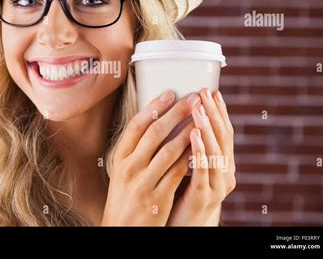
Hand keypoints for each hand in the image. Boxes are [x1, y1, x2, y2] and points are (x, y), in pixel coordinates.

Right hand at [101, 90, 199, 225]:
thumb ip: (137, 149)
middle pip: (154, 133)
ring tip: (202, 117)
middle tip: (194, 98)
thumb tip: (157, 121)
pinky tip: (200, 146)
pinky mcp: (157, 198)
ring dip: (188, 131)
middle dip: (177, 112)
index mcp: (120, 157)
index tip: (170, 93)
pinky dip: (190, 157)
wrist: (122, 229)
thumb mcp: (123, 170)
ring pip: (169, 151)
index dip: (154, 107)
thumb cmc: (125, 195)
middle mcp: (129, 167)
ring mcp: (143, 183)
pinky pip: (177, 173)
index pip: (136, 125)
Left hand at [167, 88, 235, 225]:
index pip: (224, 133)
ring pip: (215, 152)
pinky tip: (193, 134)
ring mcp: (216, 186)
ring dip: (206, 127)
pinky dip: (199, 150)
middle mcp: (225, 174)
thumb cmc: (182, 194)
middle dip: (214, 113)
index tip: (212, 91)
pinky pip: (202, 170)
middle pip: (223, 138)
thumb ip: (191, 147)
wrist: (182, 226)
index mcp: (223, 165)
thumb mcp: (190, 167)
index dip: (219, 111)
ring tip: (198, 107)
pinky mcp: (203, 197)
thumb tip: (185, 118)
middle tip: (205, 92)